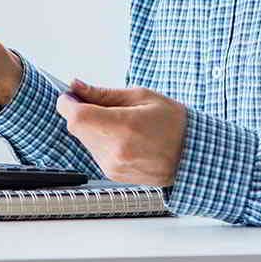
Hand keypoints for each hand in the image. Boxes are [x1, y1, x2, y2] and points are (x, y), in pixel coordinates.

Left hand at [55, 79, 187, 186]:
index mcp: (124, 127)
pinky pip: (94, 151)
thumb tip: (77, 87)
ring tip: (117, 121)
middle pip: (77, 128)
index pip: (77, 117)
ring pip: (84, 140)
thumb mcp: (141, 97)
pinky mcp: (113, 174)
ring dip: (91, 127)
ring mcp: (113, 166)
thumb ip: (104, 94)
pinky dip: (100, 140)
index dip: (67, 103)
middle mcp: (116, 151)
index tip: (70, 95)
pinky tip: (121, 136)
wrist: (193, 156)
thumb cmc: (174, 123)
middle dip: (80, 112)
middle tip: (96, 102)